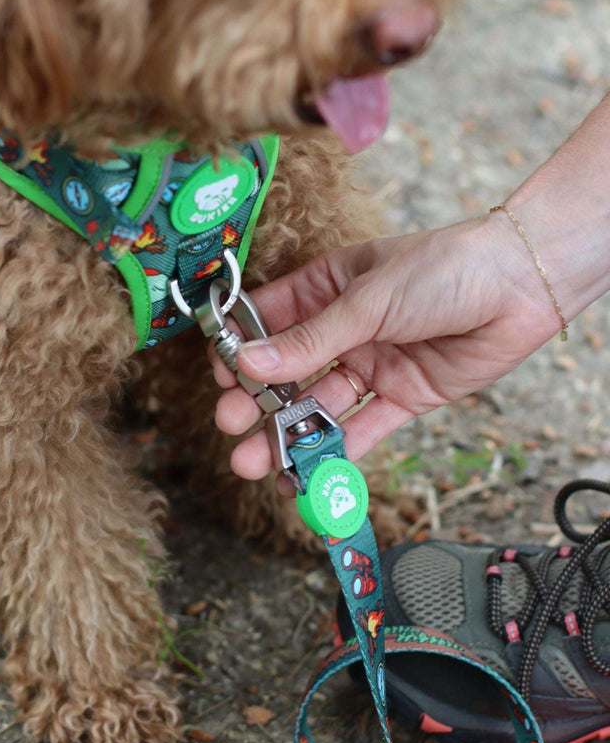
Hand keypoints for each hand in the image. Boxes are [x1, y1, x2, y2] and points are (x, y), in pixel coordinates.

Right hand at [212, 214, 559, 485]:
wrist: (522, 286)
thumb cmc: (444, 269)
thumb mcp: (368, 299)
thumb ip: (310, 339)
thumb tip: (249, 362)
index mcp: (328, 287)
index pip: (270, 319)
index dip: (242, 348)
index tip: (220, 375)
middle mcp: (346, 328)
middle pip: (290, 370)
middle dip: (258, 400)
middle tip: (230, 425)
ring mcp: (372, 364)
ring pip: (320, 405)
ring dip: (288, 434)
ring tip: (254, 463)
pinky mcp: (402, 396)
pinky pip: (362, 427)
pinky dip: (336, 450)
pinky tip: (307, 473)